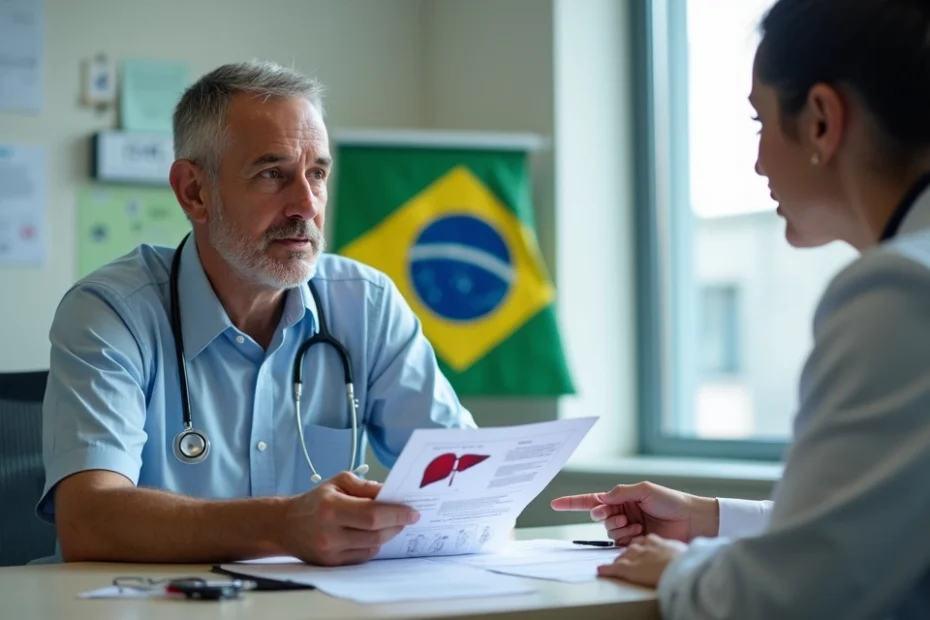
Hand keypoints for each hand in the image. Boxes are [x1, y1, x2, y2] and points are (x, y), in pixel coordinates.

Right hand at [279, 471, 418, 565]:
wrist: (286, 525)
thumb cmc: (315, 501)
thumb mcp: (338, 482)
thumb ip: (365, 486)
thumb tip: (391, 492)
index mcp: (331, 508)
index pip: (372, 515)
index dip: (396, 514)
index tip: (413, 511)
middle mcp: (330, 533)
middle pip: (375, 534)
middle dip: (397, 524)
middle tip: (408, 516)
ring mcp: (331, 552)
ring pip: (372, 547)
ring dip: (388, 535)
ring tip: (393, 523)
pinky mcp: (333, 564)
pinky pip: (363, 557)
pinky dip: (374, 545)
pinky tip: (374, 534)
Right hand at [550, 481, 717, 544]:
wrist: (690, 520)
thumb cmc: (670, 501)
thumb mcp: (644, 489)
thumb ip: (620, 492)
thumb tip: (602, 497)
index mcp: (621, 498)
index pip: (592, 500)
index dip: (572, 502)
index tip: (555, 503)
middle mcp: (622, 512)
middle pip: (599, 516)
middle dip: (605, 515)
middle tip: (619, 514)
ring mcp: (628, 528)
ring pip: (608, 531)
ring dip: (619, 526)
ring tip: (635, 523)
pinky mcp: (635, 542)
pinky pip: (619, 542)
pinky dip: (626, 537)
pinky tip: (639, 531)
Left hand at [597, 534, 686, 586]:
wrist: (685, 566)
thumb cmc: (688, 560)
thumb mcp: (679, 549)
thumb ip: (672, 549)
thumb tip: (677, 554)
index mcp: (656, 541)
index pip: (643, 542)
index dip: (641, 546)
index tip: (641, 550)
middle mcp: (644, 547)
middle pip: (630, 547)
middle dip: (628, 552)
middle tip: (628, 558)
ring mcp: (635, 556)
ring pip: (622, 556)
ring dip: (620, 559)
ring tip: (618, 564)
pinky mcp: (629, 568)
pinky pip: (614, 568)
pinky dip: (607, 570)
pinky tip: (602, 570)